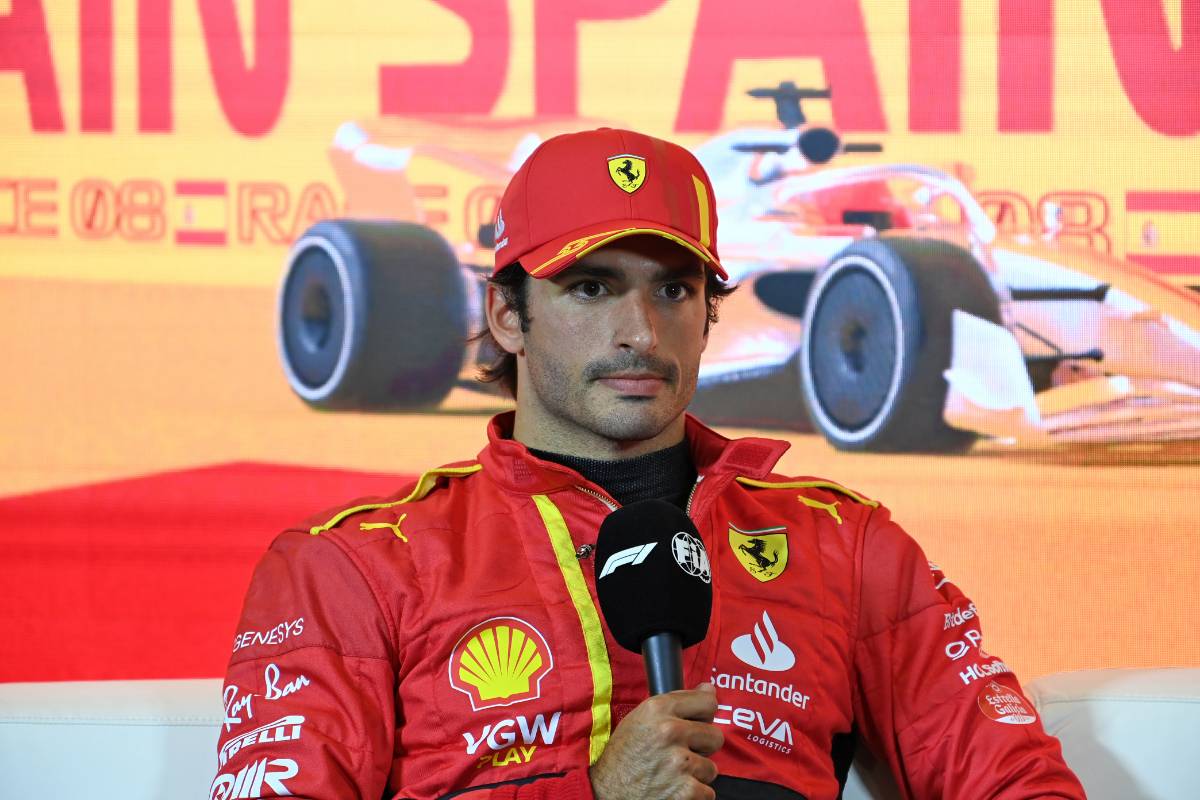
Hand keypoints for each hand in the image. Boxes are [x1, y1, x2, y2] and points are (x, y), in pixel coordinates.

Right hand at [589, 682, 723, 799]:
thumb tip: (709, 689)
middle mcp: (670, 731)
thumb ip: (676, 703)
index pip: (708, 703)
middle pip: (715, 736)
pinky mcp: (686, 790)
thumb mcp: (641, 718)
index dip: (705, 716)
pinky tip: (673, 790)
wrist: (606, 792)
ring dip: (696, 774)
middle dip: (702, 748)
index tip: (699, 723)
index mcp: (658, 709)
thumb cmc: (624, 756)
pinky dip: (693, 795)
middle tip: (681, 755)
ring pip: (711, 768)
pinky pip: (707, 792)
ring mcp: (679, 762)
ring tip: (672, 775)